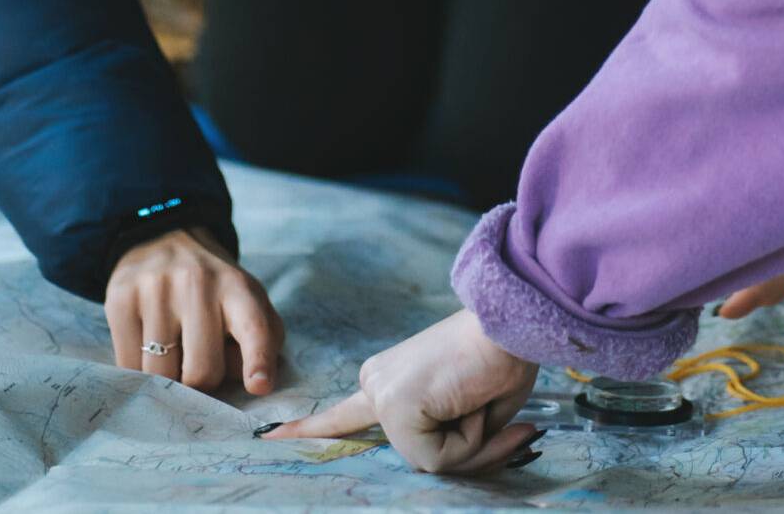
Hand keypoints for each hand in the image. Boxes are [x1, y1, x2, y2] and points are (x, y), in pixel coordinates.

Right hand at [105, 226, 284, 393]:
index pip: (253, 327)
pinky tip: (146, 348)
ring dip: (168, 378)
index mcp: (238, 288)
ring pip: (160, 374)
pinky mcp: (120, 298)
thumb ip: (262, 343)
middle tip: (200, 365)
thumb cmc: (214, 288)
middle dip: (202, 383)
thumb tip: (250, 383)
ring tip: (172, 353)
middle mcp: (197, 283)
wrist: (162, 238)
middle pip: (201, 371)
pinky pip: (128, 365)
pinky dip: (139, 370)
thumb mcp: (249, 303)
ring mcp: (155, 289)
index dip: (258, 360)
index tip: (258, 386)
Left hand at [264, 309, 540, 473]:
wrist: (512, 322)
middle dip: (466, 447)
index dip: (310, 429)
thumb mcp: (475, 410)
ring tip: (482, 397)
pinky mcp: (395, 404)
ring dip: (473, 443)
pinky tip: (473, 402)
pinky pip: (438, 457)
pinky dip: (470, 441)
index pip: (343, 414)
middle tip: (488, 406)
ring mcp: (382, 393)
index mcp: (389, 379)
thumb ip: (455, 441)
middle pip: (418, 455)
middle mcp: (376, 384)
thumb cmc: (503, 357)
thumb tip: (454, 461)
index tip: (270, 435)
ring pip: (431, 460)